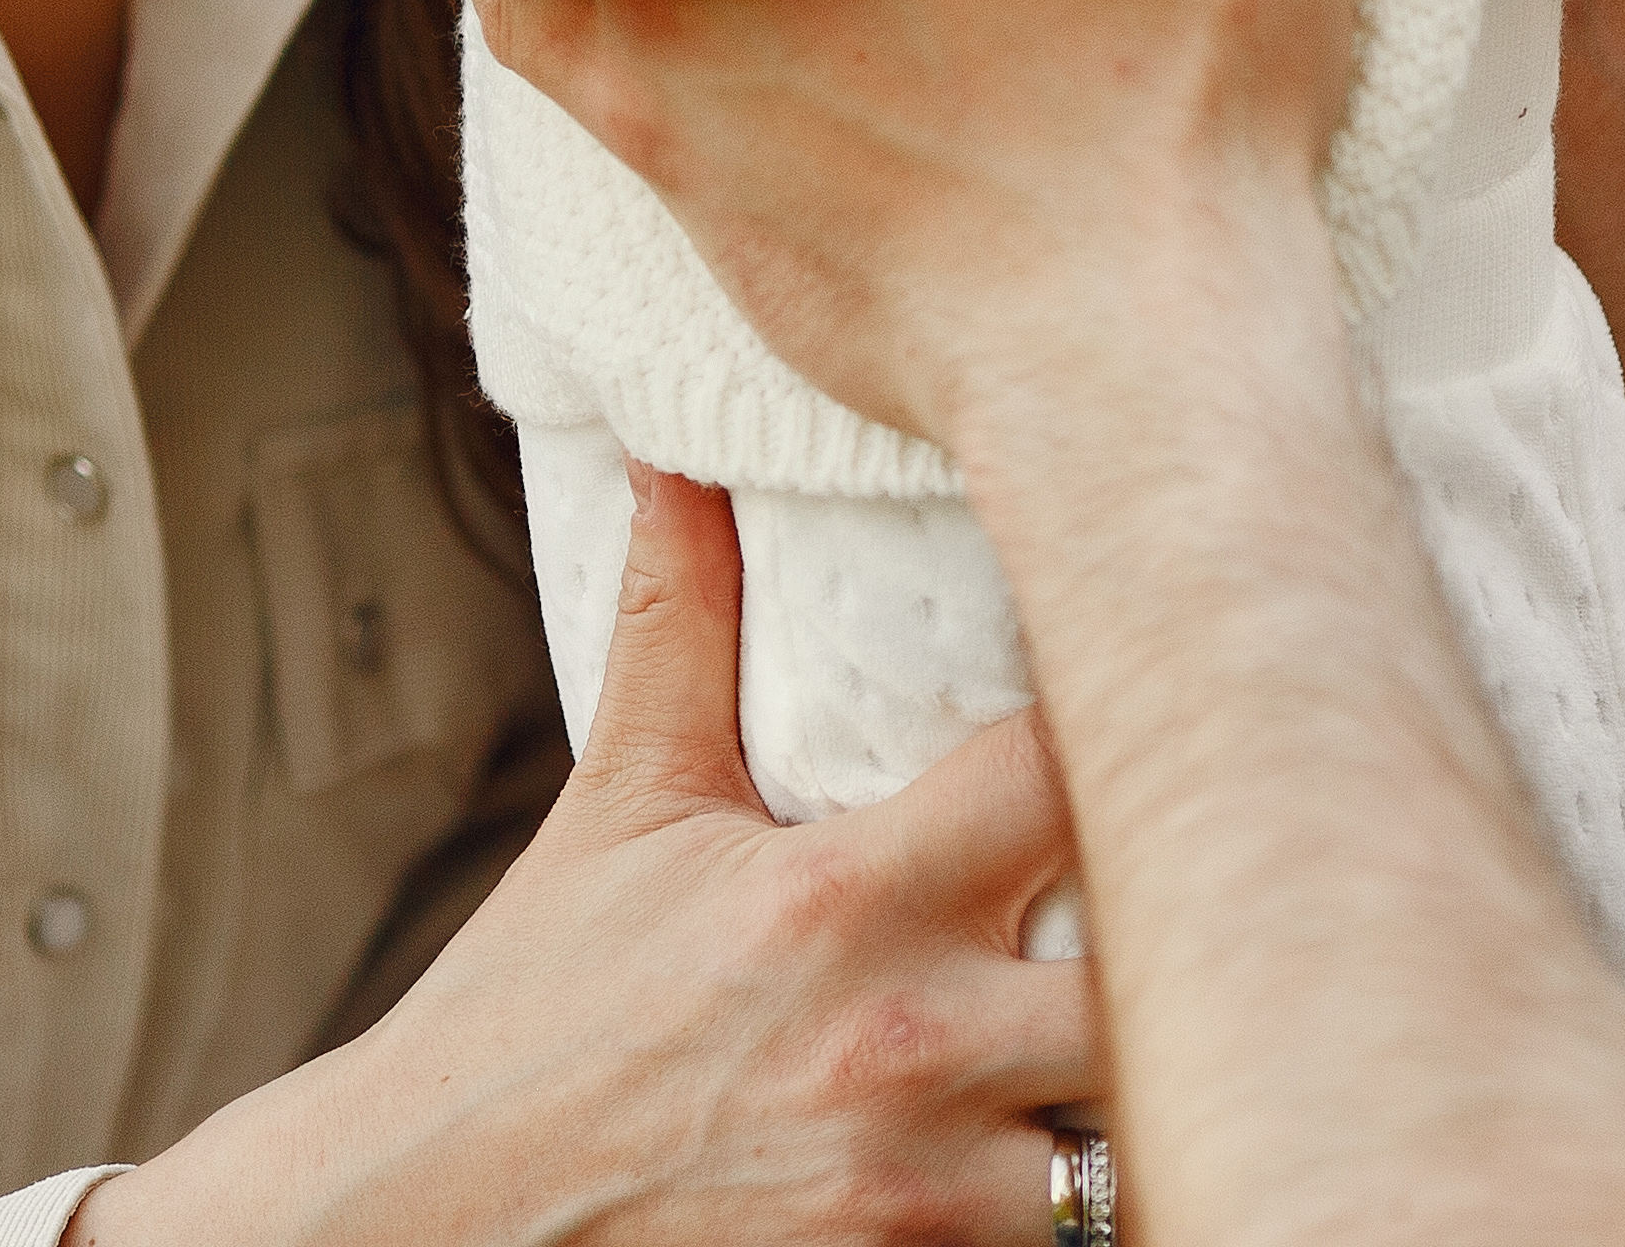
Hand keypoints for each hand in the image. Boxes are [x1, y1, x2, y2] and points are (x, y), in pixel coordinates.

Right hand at [91, 469, 1093, 1243]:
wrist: (431, 1217)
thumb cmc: (534, 1010)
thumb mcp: (619, 807)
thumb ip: (678, 626)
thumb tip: (677, 456)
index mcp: (848, 893)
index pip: (1073, 772)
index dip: (1138, 724)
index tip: (1168, 698)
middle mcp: (907, 1040)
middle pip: (1163, 971)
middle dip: (1184, 933)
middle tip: (1193, 889)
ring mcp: (919, 1185)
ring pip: (1136, 1134)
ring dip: (1141, 1088)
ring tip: (1147, 1035)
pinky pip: (1063, 1242)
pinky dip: (1075, 1200)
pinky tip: (1067, 1137)